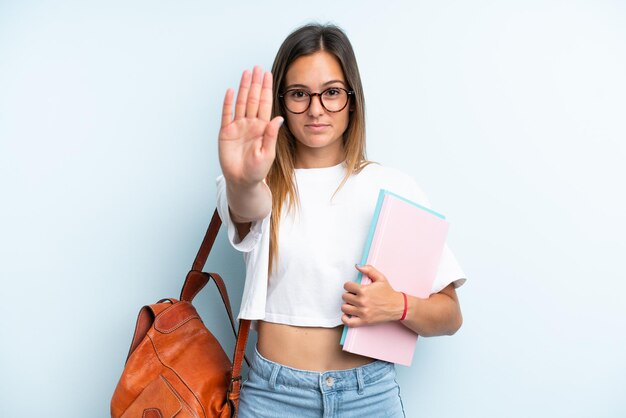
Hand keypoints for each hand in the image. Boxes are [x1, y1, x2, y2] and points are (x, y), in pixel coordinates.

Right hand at [218, 66, 283, 186]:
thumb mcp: (267, 153)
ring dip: (243, 88)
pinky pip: (226, 115)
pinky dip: (228, 103)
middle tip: (257, 68)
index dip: (266, 89)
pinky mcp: (226, 132)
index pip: (265, 104)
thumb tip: (278, 119)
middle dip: (256, 83)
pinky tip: (230, 91)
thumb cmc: (257, 170)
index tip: (267, 75)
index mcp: (262, 128)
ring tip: (246, 73)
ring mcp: (238, 127)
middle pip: (253, 99)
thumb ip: (271, 135)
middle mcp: (251, 124)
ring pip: (241, 103)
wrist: (242, 181)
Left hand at [341, 264, 404, 326]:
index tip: (352, 287)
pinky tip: (347, 315)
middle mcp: (362, 301)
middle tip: (354, 295)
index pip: (347, 286)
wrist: (397, 306)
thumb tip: (358, 266)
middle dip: (349, 294)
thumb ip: (369, 270)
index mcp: (364, 290)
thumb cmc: (389, 293)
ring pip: (344, 308)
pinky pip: (348, 322)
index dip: (349, 285)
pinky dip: (345, 319)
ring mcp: (362, 312)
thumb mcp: (380, 278)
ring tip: (352, 304)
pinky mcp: (364, 321)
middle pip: (345, 296)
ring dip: (347, 305)